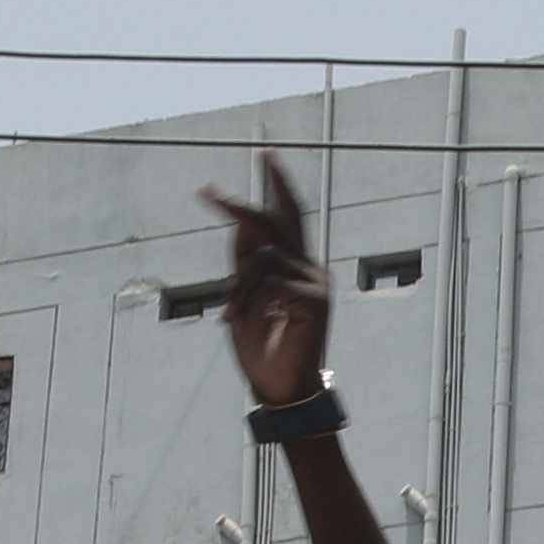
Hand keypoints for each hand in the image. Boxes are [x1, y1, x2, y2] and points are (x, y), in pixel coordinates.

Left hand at [196, 150, 326, 412]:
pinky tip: (236, 321)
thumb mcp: (245, 299)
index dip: (277, 186)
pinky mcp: (314, 299)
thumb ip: (245, 264)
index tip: (266, 154)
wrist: (280, 389)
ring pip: (263, 257)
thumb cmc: (263, 349)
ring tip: (228, 316)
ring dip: (237, 287)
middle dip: (268, 188)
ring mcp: (315, 282)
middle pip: (284, 218)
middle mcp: (309, 268)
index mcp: (295, 267)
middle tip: (249, 162)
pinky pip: (268, 282)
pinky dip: (245, 299)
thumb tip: (238, 226)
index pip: (287, 217)